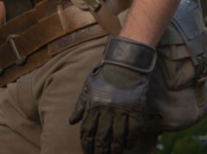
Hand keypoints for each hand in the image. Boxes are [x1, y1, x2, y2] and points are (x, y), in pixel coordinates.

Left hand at [70, 37, 155, 153]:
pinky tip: (127, 146)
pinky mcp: (135, 109)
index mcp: (93, 105)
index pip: (87, 131)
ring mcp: (122, 110)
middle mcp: (106, 110)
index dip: (86, 145)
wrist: (125, 62)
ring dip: (115, 149)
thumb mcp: (88, 87)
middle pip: (101, 137)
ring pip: (117, 137)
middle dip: (100, 150)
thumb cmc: (104, 74)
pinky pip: (133, 130)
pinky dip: (130, 141)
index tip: (87, 152)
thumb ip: (80, 106)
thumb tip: (71, 122)